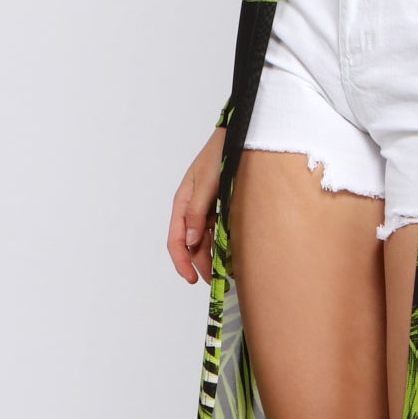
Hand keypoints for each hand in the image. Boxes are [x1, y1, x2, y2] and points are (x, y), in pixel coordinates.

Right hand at [168, 126, 225, 283]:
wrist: (242, 137)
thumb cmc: (221, 154)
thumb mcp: (208, 183)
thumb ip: (197, 211)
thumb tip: (190, 240)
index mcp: (182, 202)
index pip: (176, 240)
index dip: (181, 262)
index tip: (192, 279)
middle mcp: (192, 208)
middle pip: (191, 244)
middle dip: (200, 264)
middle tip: (216, 282)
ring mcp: (207, 208)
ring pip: (205, 240)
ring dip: (212, 257)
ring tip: (227, 273)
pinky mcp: (221, 207)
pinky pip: (218, 231)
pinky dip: (223, 244)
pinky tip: (232, 254)